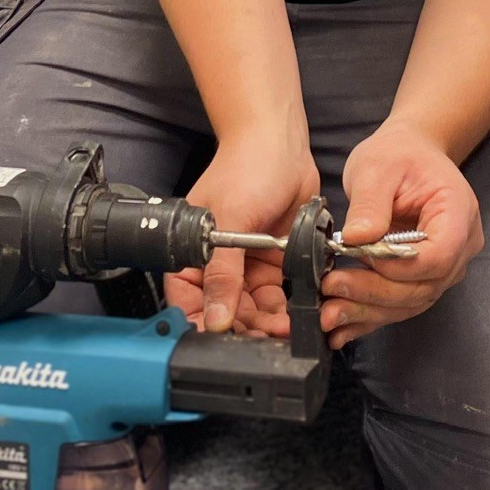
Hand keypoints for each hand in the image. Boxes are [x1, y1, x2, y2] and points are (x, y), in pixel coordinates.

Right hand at [167, 125, 318, 337]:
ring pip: (255, 308)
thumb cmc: (244, 168)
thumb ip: (223, 272)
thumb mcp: (228, 221)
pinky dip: (289, 305)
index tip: (225, 347)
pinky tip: (299, 312)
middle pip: (226, 312)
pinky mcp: (274, 260)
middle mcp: (218, 264)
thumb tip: (215, 316)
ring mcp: (247, 264)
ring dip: (270, 322)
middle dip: (247, 329)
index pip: (189, 303)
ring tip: (287, 327)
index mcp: (192, 255)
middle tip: (268, 338)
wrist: (281, 142)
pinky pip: (280, 293)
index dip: (204, 328)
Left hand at [323, 122, 483, 349]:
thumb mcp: (379, 166)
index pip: (438, 256)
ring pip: (411, 303)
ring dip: (368, 313)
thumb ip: (371, 202)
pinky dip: (370, 317)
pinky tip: (340, 330)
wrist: (409, 156)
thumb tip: (356, 239)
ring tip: (328, 315)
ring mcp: (445, 268)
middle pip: (423, 287)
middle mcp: (461, 248)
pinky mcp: (422, 279)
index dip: (399, 266)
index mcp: (458, 213)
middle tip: (331, 291)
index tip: (360, 257)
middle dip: (375, 295)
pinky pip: (400, 305)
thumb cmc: (398, 155)